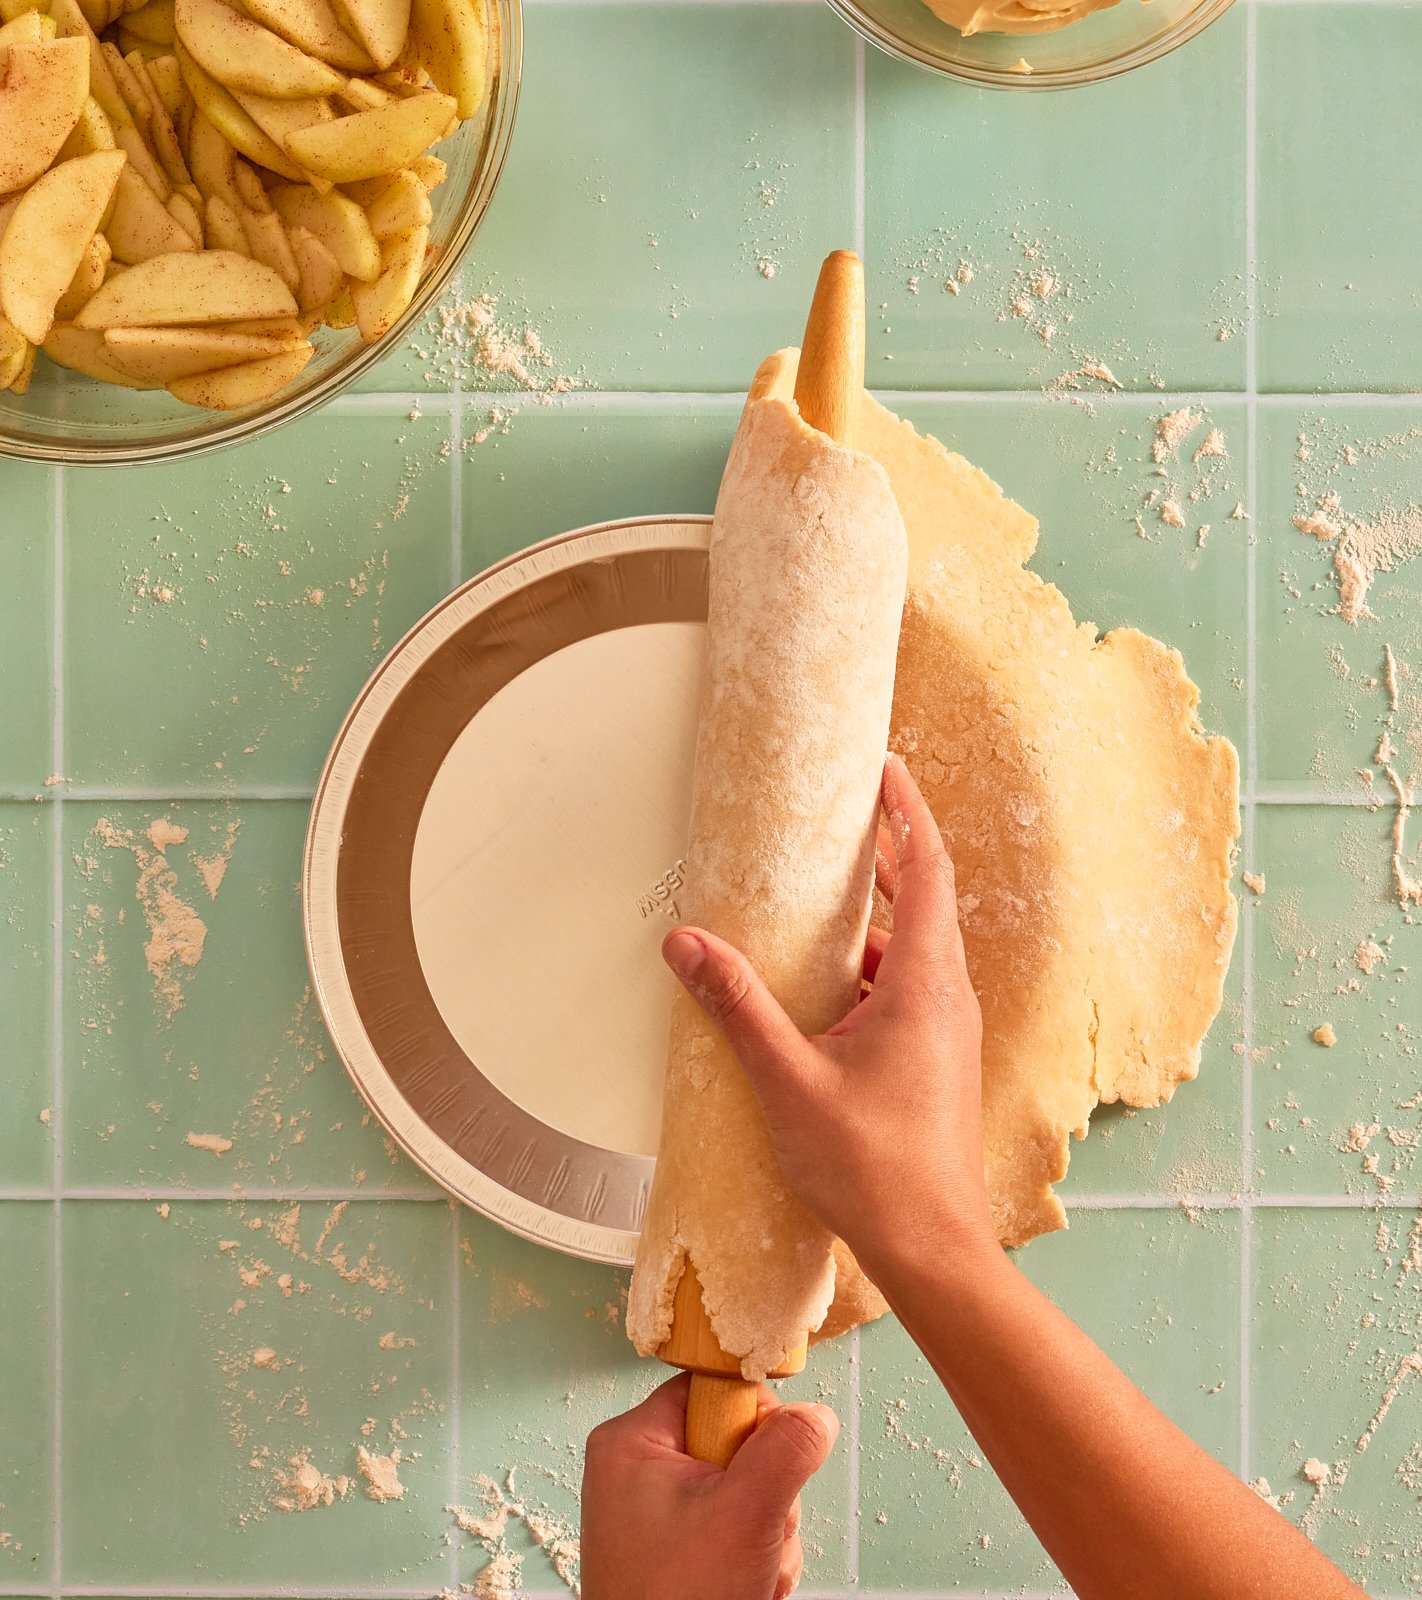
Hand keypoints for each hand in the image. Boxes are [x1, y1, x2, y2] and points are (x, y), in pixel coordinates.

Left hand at [580, 1373, 837, 1599]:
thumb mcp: (746, 1514)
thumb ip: (786, 1450)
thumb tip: (815, 1416)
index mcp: (631, 1443)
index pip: (709, 1389)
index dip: (751, 1418)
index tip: (768, 1455)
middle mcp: (638, 1473)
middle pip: (734, 1442)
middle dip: (765, 1492)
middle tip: (756, 1530)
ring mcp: (656, 1516)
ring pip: (743, 1490)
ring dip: (766, 1531)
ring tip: (749, 1570)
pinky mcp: (676, 1551)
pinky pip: (735, 1528)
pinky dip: (753, 1557)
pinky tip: (745, 1584)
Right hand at [661, 754, 991, 1280]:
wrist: (934, 1252)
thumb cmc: (872, 1170)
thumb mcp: (789, 1080)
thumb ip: (738, 1006)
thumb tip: (686, 944)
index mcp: (927, 985)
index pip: (928, 870)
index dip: (907, 812)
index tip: (883, 768)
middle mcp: (948, 999)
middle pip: (925, 900)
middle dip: (885, 854)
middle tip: (841, 817)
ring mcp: (947, 1033)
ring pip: (915, 950)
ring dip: (874, 917)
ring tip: (819, 898)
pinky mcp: (936, 1062)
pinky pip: (908, 991)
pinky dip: (870, 968)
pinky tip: (824, 988)